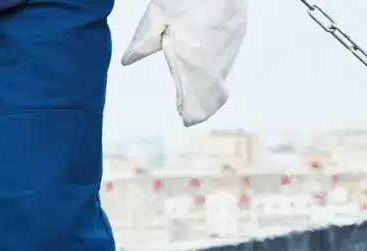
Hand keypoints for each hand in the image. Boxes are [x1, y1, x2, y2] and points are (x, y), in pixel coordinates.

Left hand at [121, 0, 246, 126]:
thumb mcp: (156, 16)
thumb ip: (143, 42)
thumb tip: (127, 61)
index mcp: (192, 59)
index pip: (196, 99)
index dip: (192, 112)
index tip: (185, 118)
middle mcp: (214, 59)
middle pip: (210, 90)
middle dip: (199, 100)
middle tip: (187, 107)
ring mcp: (230, 46)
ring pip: (219, 73)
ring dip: (206, 81)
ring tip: (193, 85)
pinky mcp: (239, 32)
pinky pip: (226, 57)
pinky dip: (214, 64)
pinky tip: (204, 60)